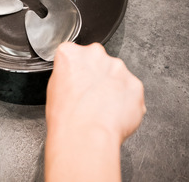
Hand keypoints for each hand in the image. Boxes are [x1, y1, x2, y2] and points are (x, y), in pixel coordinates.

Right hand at [45, 42, 145, 181]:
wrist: (87, 135)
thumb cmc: (67, 116)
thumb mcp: (53, 88)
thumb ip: (67, 74)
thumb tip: (76, 79)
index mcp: (71, 53)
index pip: (73, 54)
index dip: (75, 70)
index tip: (76, 81)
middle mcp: (96, 54)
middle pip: (97, 61)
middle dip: (96, 75)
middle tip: (90, 97)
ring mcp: (118, 68)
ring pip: (116, 75)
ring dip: (112, 88)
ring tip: (102, 109)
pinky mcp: (136, 84)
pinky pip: (131, 91)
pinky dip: (126, 101)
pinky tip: (113, 114)